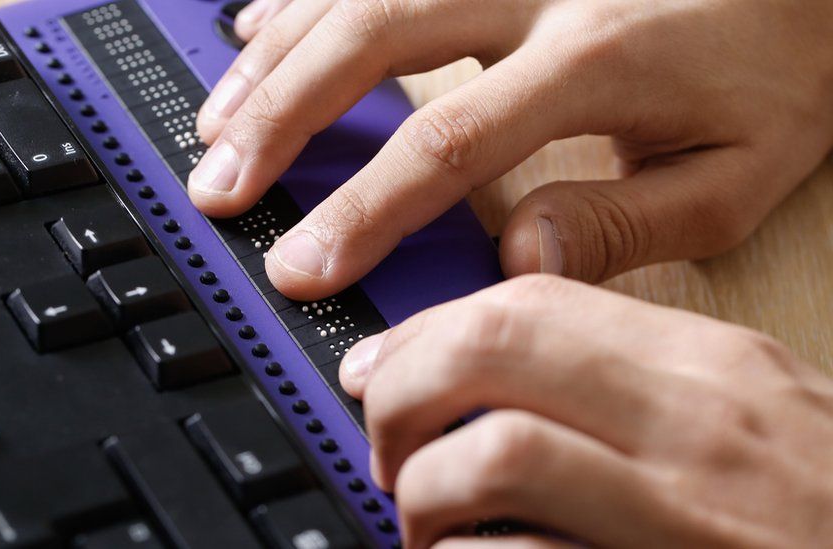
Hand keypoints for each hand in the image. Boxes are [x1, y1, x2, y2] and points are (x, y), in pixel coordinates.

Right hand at [189, 0, 832, 300]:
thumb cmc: (777, 66)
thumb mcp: (735, 173)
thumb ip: (625, 222)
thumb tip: (518, 259)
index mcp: (595, 58)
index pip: (448, 143)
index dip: (363, 210)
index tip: (305, 264)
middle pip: (373, 41)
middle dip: (283, 122)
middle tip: (221, 186)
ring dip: (276, 61)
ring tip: (217, 125)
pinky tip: (259, 32)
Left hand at [338, 275, 832, 547]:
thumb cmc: (818, 506)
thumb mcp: (744, 416)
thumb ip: (627, 382)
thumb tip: (498, 376)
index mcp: (708, 365)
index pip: (527, 301)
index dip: (426, 332)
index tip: (384, 366)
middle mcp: (693, 424)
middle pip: (491, 350)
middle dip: (402, 390)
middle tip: (387, 443)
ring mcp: (682, 513)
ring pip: (494, 452)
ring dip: (424, 487)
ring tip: (423, 518)